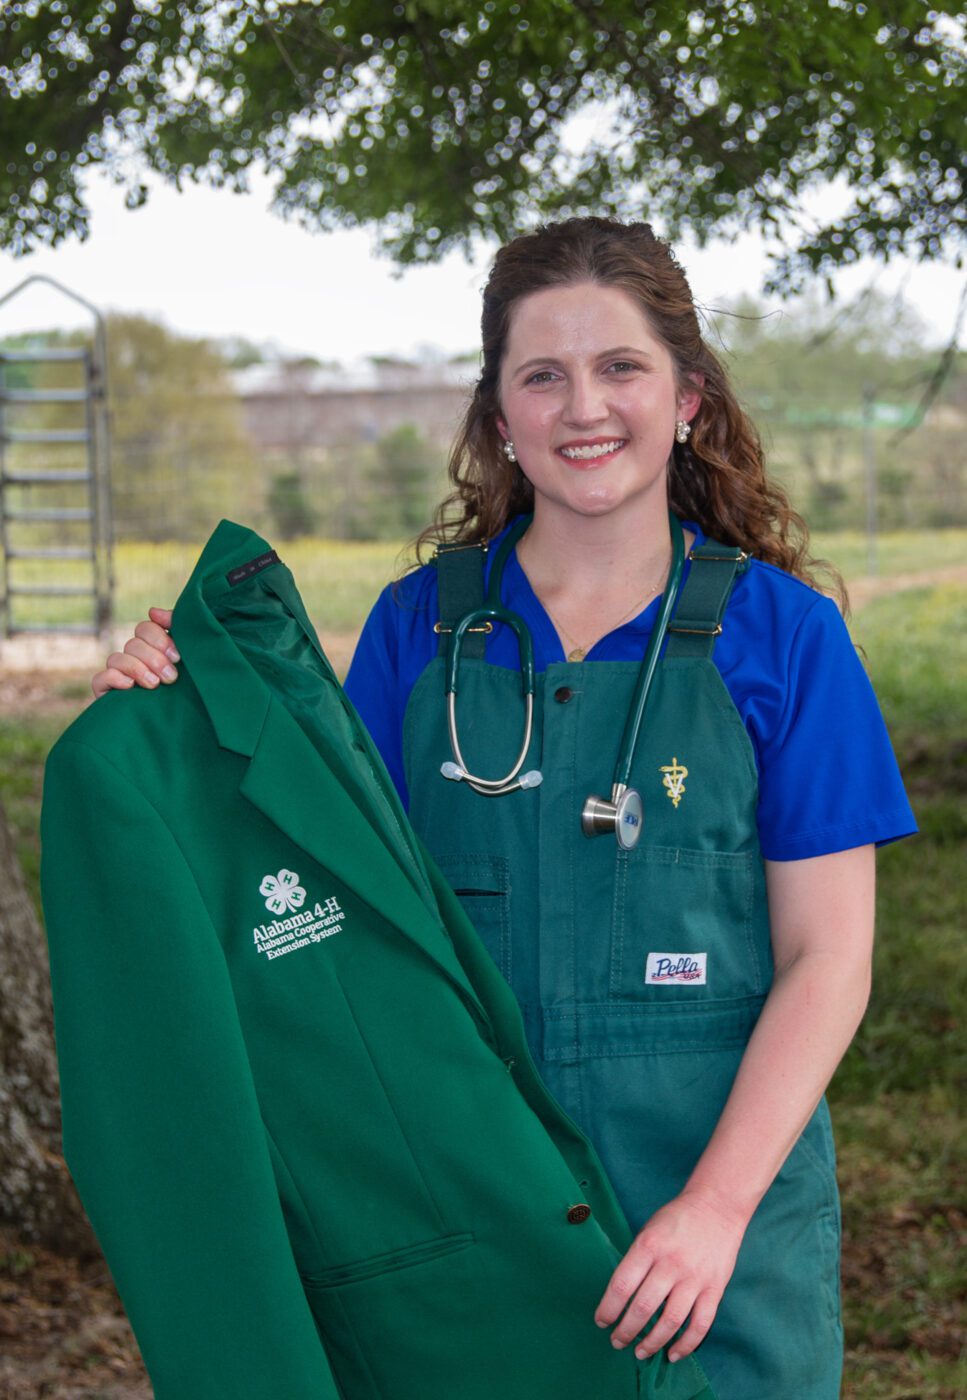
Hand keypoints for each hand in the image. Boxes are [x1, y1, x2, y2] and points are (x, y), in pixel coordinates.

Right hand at [92, 607, 178, 697]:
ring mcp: (117, 674)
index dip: (160, 638)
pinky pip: (100, 678)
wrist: (176, 732)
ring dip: (138, 668)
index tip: (178, 656)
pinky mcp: (105, 693)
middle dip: (154, 658)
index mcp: (152, 648)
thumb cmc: (185, 694)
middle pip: (134, 642)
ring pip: (118, 657)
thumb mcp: (187, 664)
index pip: (146, 628)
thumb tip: (154, 611)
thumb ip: (178, 631)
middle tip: (171, 677)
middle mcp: (133, 658)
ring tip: (155, 685)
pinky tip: (130, 687)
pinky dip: (115, 679)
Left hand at [594, 1188, 745, 1362]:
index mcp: (649, 1246)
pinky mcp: (715, 1288)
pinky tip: (673, 1354)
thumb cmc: (676, 1219)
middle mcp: (671, 1263)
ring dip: (653, 1342)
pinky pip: (700, 1324)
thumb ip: (637, 1260)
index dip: (608, 1308)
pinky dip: (686, 1344)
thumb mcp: (648, 1229)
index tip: (601, 1322)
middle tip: (617, 1342)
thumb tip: (621, 1297)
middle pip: (643, 1307)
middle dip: (626, 1331)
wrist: (717, 1206)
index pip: (622, 1285)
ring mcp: (695, 1278)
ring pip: (671, 1321)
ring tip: (640, 1352)